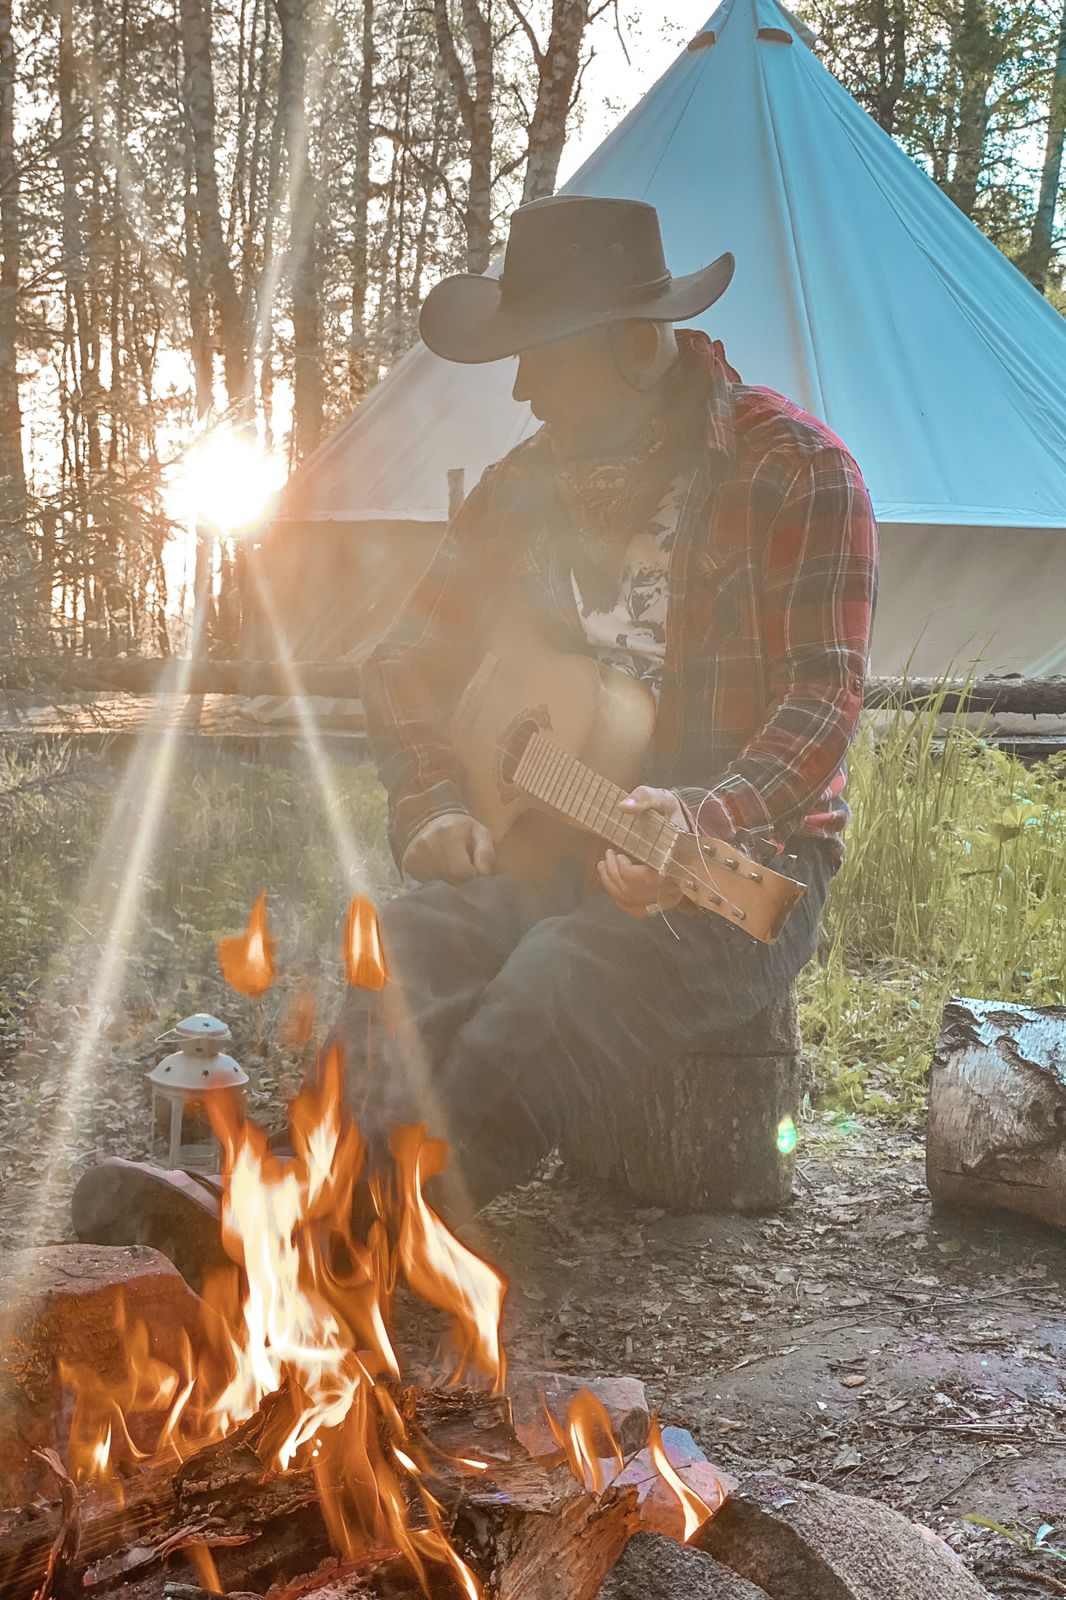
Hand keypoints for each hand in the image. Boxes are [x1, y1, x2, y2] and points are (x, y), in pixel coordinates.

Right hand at [401, 812, 495, 884]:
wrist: (431, 821)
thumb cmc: (462, 830)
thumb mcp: (480, 833)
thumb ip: (486, 853)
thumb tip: (484, 873)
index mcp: (449, 833)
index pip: (463, 871)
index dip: (472, 875)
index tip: (473, 869)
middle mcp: (428, 843)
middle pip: (450, 880)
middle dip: (460, 880)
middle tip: (462, 869)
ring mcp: (415, 854)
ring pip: (437, 884)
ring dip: (448, 882)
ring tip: (450, 868)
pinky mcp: (408, 863)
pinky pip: (424, 883)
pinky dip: (434, 882)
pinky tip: (437, 870)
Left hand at [597, 786, 687, 918]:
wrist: (683, 824)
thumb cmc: (671, 812)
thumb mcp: (661, 799)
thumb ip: (644, 798)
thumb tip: (623, 806)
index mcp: (675, 859)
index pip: (647, 878)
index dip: (625, 870)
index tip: (616, 853)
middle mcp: (675, 882)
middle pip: (636, 892)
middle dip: (613, 875)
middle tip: (605, 858)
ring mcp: (670, 893)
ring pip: (634, 902)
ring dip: (613, 887)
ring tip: (604, 867)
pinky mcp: (663, 899)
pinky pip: (640, 910)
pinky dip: (622, 901)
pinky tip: (614, 887)